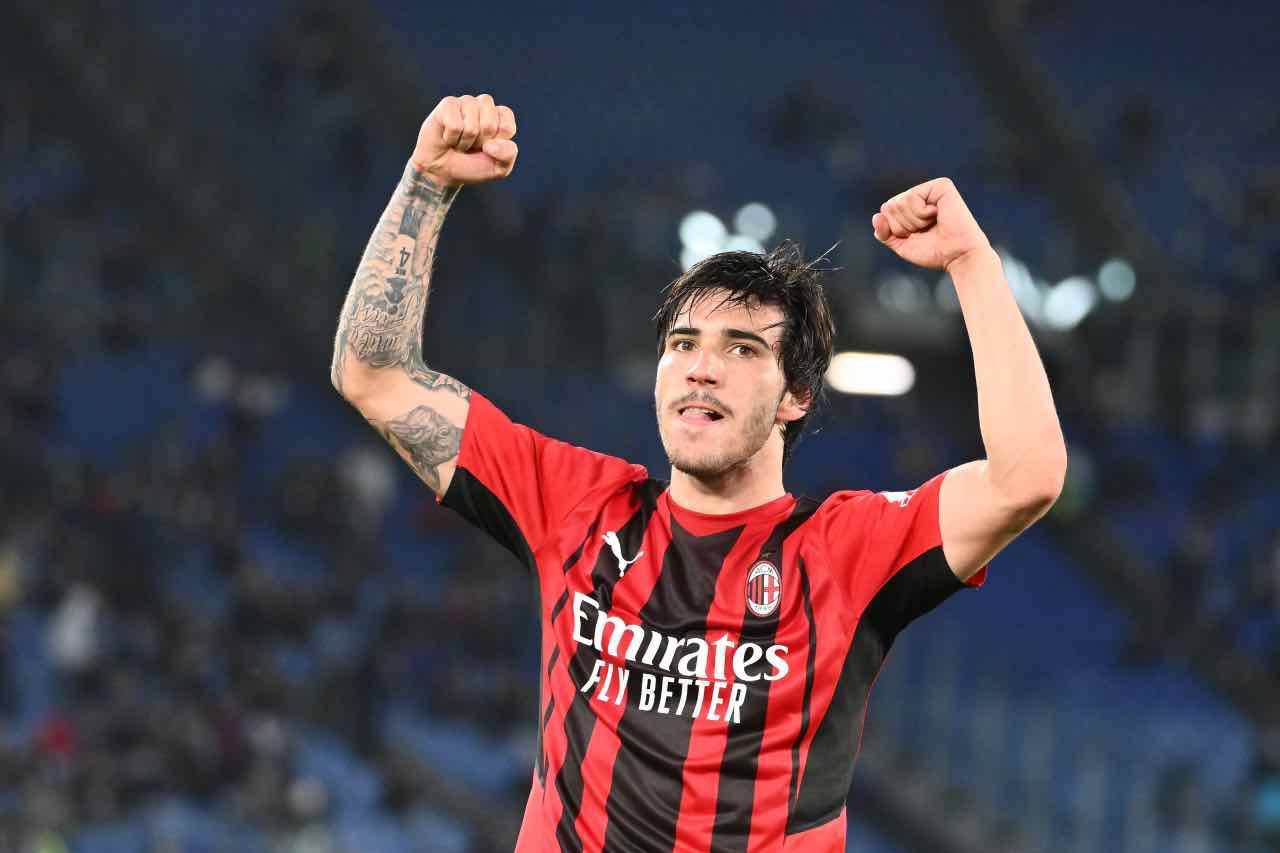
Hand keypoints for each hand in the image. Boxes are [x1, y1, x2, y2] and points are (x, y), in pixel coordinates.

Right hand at [410, 94, 517, 187]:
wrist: (442, 171)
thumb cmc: (472, 165)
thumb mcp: (499, 167)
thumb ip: (508, 154)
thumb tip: (491, 144)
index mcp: (501, 116)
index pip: (507, 127)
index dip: (496, 145)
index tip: (488, 149)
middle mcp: (485, 105)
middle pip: (489, 126)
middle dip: (479, 144)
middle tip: (471, 146)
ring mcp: (467, 102)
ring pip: (471, 127)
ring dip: (464, 142)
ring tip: (459, 142)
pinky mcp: (448, 104)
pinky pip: (454, 126)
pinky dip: (451, 139)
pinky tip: (447, 136)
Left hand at [872, 177, 990, 271]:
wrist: (957, 256)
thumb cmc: (934, 251)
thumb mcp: (901, 245)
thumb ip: (884, 233)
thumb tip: (877, 216)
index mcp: (911, 207)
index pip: (885, 212)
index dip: (896, 229)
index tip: (917, 235)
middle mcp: (921, 195)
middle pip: (889, 206)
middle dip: (903, 225)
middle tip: (926, 230)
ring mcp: (930, 189)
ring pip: (899, 202)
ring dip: (913, 221)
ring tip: (932, 224)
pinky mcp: (941, 186)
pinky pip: (911, 197)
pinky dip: (920, 213)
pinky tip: (937, 215)